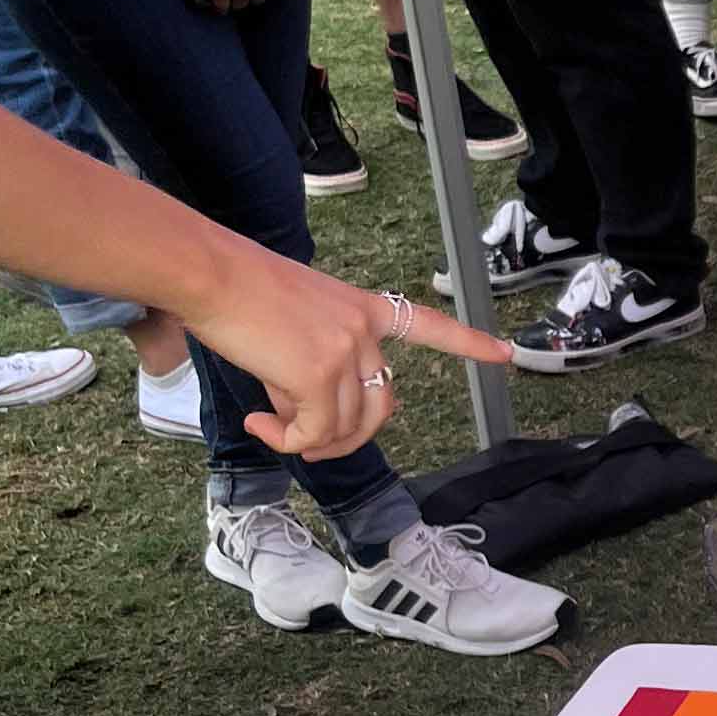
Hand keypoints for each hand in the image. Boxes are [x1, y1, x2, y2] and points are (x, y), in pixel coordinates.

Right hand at [187, 261, 510, 464]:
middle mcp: (365, 330)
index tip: (505, 354)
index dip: (468, 343)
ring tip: (267, 425)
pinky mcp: (320, 375)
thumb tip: (308, 420)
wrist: (211, 274)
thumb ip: (317, 364)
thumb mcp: (296, 322)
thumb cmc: (237, 292)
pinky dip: (287, 442)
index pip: (428, 324)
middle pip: (382, 405)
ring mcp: (348, 351)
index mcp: (364, 308)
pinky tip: (257, 425)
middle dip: (347, 437)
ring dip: (307, 440)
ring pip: (345, 426)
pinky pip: (314, 434)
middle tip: (303, 440)